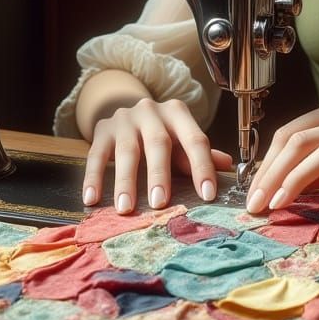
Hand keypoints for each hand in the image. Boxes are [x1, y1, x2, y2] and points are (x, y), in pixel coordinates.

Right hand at [82, 97, 232, 213]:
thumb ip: (200, 155)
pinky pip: (95, 154)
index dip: (202, 167)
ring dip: (126, 181)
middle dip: (159, 174)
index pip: (194, 139)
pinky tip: (91, 199)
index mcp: (178, 113)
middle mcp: (151, 111)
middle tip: (160, 203)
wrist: (127, 112)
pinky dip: (93, 177)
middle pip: (158, 142)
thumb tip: (227, 166)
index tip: (207, 196)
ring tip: (126, 208)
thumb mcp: (181, 141)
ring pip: (126, 150)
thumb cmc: (161, 135)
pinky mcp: (102, 129)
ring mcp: (125, 118)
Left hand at [244, 98, 318, 212]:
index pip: (287, 134)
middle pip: (288, 138)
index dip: (265, 163)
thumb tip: (277, 189)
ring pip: (301, 144)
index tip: (253, 192)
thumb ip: (314, 173)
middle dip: (264, 172)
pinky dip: (299, 177)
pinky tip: (286, 198)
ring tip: (264, 205)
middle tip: (251, 203)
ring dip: (276, 177)